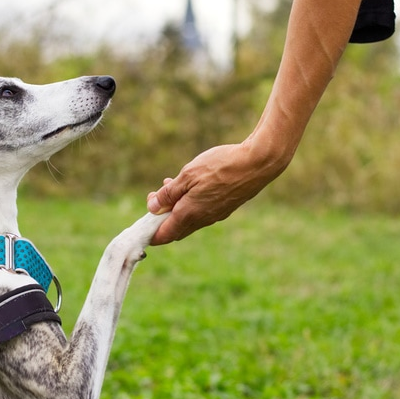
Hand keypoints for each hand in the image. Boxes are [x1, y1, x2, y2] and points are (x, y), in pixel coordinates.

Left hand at [146, 141, 285, 244]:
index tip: (142, 227)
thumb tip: (152, 207)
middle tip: (155, 197)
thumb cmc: (221, 166)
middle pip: (176, 229)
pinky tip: (191, 186)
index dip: (151, 234)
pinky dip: (190, 204)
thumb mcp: (188, 175)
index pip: (164, 235)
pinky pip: (201, 213)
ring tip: (171, 184)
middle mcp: (202, 219)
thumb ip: (168, 193)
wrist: (257, 164)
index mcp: (189, 213)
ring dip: (176, 208)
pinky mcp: (225, 208)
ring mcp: (215, 215)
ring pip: (189, 219)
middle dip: (161, 217)